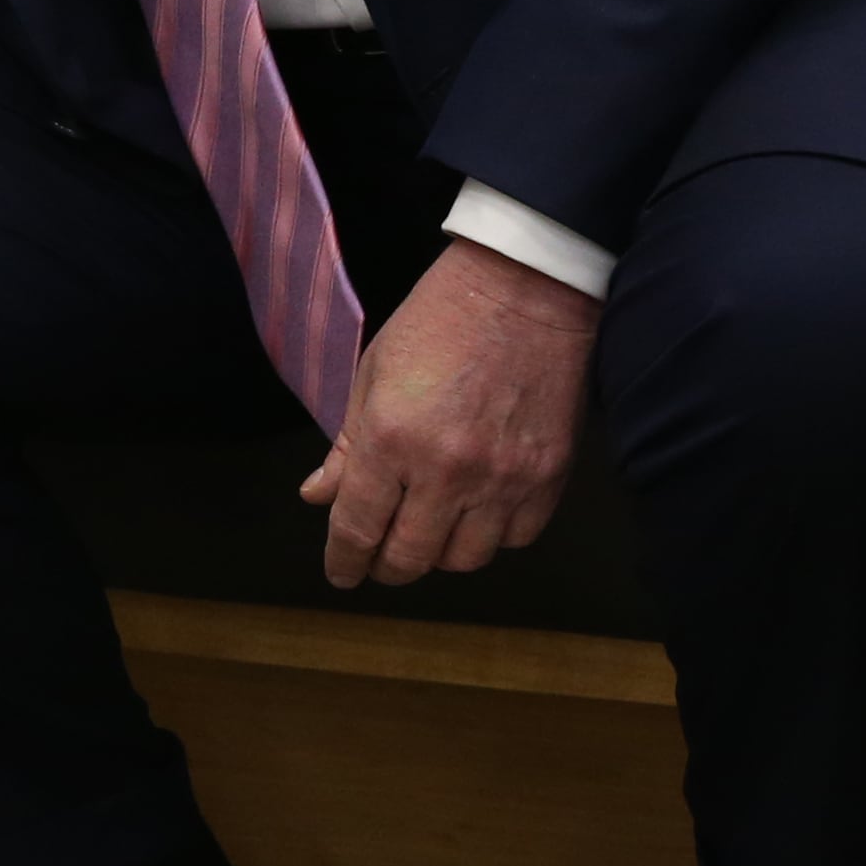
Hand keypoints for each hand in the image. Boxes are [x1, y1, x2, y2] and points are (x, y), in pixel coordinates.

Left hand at [296, 237, 598, 587]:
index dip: (344, 561)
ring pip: (465, 559)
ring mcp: (503, 478)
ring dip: (439, 554)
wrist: (525, 291)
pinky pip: (515, 538)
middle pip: (410, 558)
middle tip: (379, 560)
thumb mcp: (372, 375)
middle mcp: (447, 470)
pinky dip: (491, 537)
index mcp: (392, 440)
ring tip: (428, 532)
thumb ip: (346, 446)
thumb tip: (317, 497)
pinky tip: (477, 514)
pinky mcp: (548, 477)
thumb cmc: (438, 323)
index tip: (341, 573)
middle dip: (386, 567)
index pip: (357, 528)